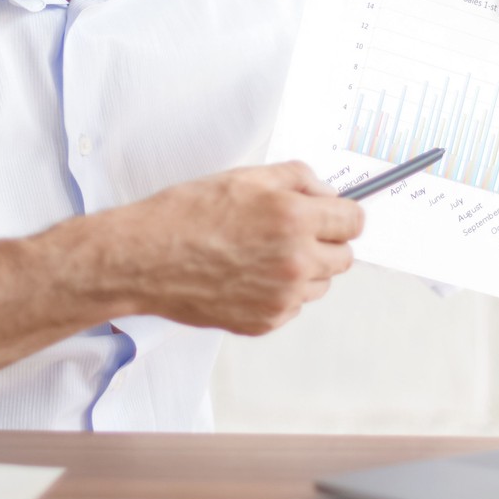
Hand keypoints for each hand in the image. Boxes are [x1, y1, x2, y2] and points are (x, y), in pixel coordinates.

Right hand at [96, 162, 364, 335]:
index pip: (353, 222)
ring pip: (319, 285)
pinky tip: (246, 276)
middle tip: (292, 233)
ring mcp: (281, 298)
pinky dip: (278, 293)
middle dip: (325, 242)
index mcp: (295, 219)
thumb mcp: (245, 176)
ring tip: (262, 255)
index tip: (332, 215)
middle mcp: (295, 262)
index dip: (341, 215)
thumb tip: (325, 192)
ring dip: (304, 270)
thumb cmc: (185, 216)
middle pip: (344, 258)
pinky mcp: (264, 322)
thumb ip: (297, 178)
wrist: (145, 259)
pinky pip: (292, 307)